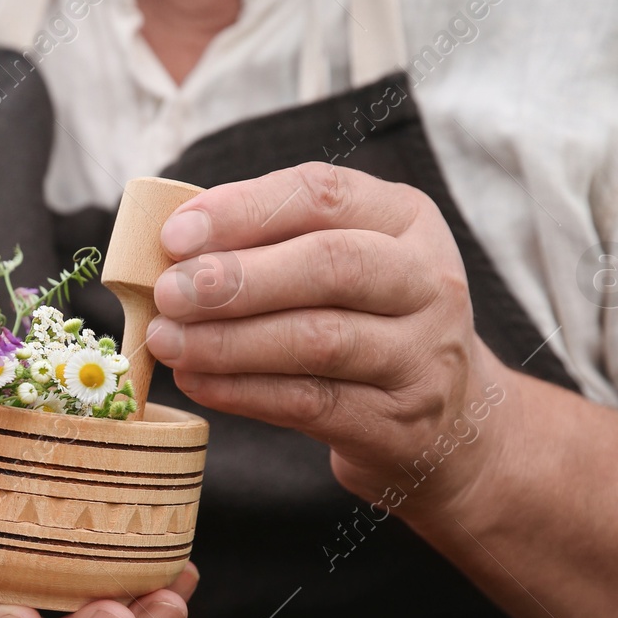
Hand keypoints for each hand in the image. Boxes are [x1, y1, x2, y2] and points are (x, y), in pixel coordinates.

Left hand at [143, 161, 517, 513]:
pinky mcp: (399, 422)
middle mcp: (427, 281)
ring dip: (228, 341)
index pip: (323, 195)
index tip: (175, 235)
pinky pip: (310, 402)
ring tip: (167, 342)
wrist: (449, 422)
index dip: (243, 211)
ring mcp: (422, 356)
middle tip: (168, 294)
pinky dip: (243, 391)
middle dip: (236, 279)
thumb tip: (173, 249)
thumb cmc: (367, 323)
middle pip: (329, 265)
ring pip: (318, 339)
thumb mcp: (344, 265)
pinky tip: (197, 381)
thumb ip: (272, 245)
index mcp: (407, 220)